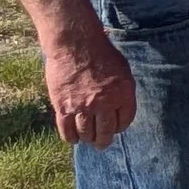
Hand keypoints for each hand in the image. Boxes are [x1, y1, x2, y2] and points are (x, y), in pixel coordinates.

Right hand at [44, 24, 136, 147]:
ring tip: (88, 140)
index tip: (115, 128)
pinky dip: (70, 137)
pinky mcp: (63, 106)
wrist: (75, 45)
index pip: (124, 122)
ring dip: (88, 139)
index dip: (119, 128)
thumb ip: (122, 91)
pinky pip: (67, 129)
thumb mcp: (122, 71)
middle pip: (106, 131)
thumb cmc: (101, 53)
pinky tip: (73, 139)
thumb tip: (120, 107)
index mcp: (123, 94)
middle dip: (104, 140)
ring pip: (86, 133)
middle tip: (101, 144)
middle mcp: (104, 104)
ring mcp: (83, 107)